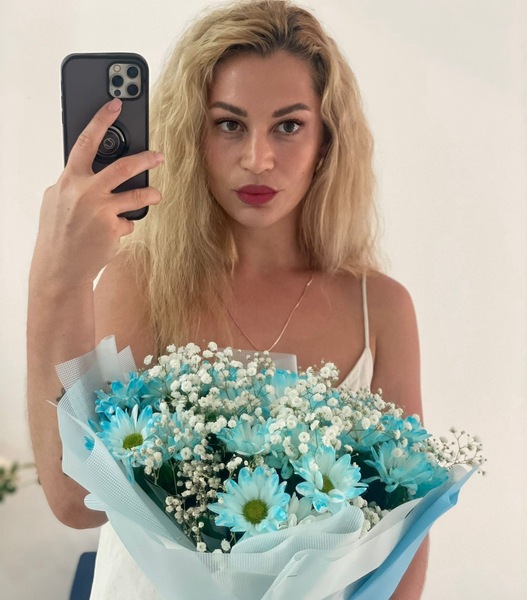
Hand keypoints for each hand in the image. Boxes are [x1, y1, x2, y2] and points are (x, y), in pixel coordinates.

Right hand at [32, 98, 162, 286]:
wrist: (60, 268)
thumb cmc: (58, 232)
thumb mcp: (57, 200)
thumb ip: (74, 182)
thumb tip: (92, 169)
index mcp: (69, 179)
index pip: (86, 141)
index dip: (102, 120)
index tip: (116, 103)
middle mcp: (85, 191)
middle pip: (123, 166)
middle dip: (145, 159)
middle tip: (159, 157)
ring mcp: (101, 210)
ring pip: (137, 195)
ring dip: (151, 194)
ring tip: (157, 195)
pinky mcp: (114, 228)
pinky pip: (129, 221)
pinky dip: (124, 225)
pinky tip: (112, 234)